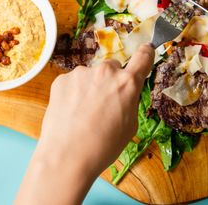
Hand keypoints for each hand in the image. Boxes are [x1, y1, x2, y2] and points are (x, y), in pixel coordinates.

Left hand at [15, 44, 154, 204]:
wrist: (67, 156)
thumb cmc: (103, 146)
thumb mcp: (130, 126)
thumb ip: (129, 101)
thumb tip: (124, 93)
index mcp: (127, 83)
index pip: (142, 58)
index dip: (145, 54)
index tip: (146, 50)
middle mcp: (105, 72)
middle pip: (112, 68)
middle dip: (111, 81)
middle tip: (104, 105)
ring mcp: (81, 73)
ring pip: (91, 76)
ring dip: (90, 88)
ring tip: (84, 114)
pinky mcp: (62, 79)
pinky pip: (73, 82)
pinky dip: (73, 93)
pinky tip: (71, 113)